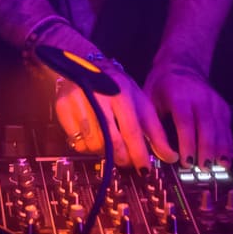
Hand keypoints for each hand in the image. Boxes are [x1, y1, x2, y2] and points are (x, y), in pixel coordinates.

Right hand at [43, 25, 175, 170]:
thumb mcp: (140, 102)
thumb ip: (155, 130)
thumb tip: (170, 157)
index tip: (145, 170)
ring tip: (111, 144)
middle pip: (111, 141)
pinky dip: (88, 147)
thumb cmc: (116, 86)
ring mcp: (77, 102)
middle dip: (123, 158)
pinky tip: (94, 136)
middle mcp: (98, 96)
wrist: (84, 63)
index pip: (131, 130)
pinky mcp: (62, 109)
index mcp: (121, 92)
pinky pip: (77, 143)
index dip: (139, 153)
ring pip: (94, 145)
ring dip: (105, 153)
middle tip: (129, 162)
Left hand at [146, 58, 231, 167]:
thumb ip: (153, 125)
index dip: (187, 143)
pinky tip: (226, 159)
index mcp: (179, 94)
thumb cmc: (162, 84)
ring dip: (219, 150)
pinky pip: (227, 128)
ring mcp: (214, 101)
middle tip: (202, 169)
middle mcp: (200, 97)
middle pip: (207, 126)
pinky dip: (228, 145)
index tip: (186, 161)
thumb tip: (157, 152)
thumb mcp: (150, 99)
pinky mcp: (223, 106)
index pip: (185, 121)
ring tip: (217, 168)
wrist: (182, 63)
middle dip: (206, 150)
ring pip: (220, 128)